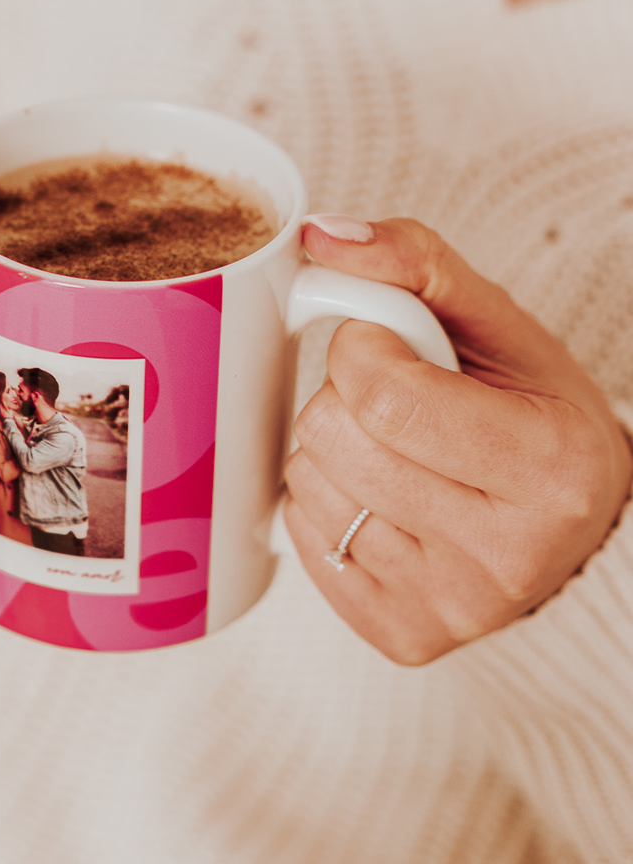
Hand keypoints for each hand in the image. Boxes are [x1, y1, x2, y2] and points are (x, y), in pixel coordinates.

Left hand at [286, 216, 632, 664]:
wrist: (569, 523)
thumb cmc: (534, 413)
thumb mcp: (498, 323)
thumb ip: (413, 262)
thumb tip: (321, 236)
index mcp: (550, 469)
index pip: (381, 395)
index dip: (361, 349)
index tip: (388, 346)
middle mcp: (504, 556)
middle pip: (333, 439)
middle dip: (346, 397)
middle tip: (399, 403)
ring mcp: (449, 606)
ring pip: (308, 484)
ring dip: (333, 448)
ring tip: (397, 452)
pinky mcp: (400, 634)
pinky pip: (300, 534)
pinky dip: (325, 501)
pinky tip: (382, 498)